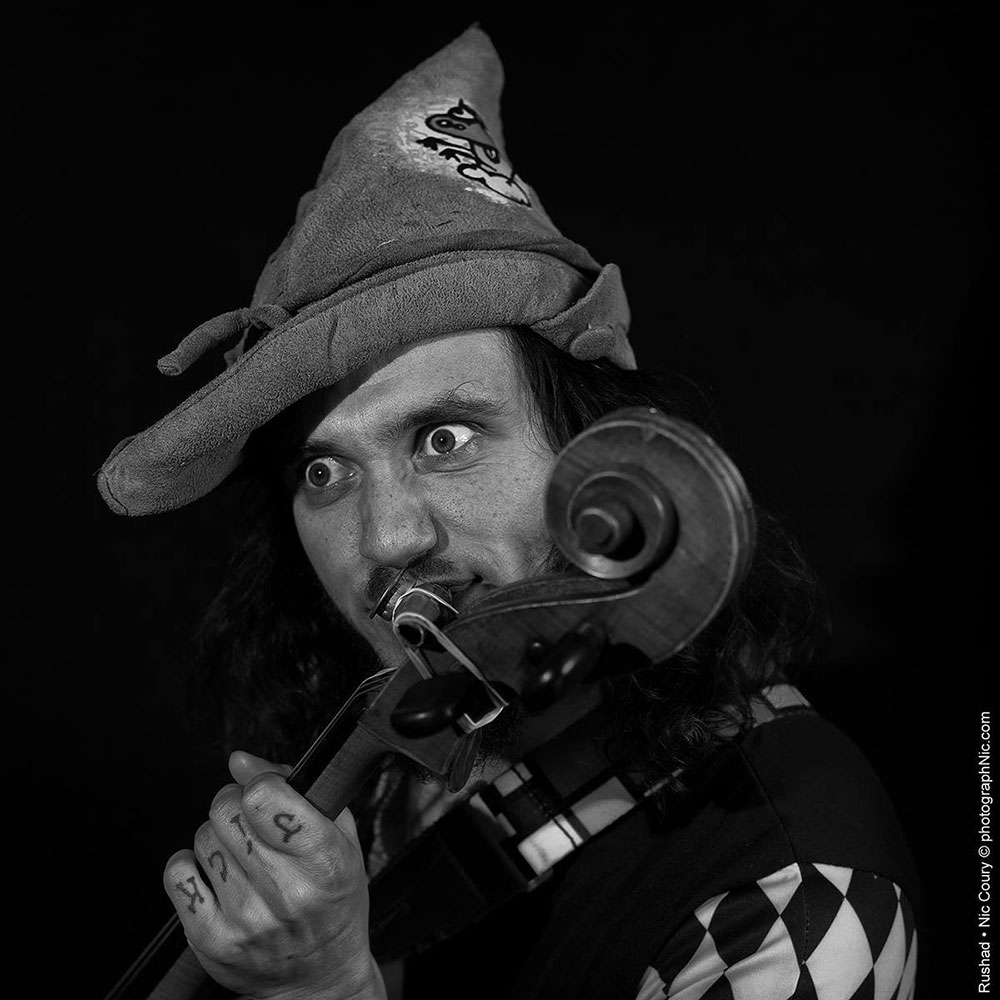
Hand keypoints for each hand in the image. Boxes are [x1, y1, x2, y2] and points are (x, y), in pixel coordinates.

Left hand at [164, 751, 385, 999]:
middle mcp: (287, 894)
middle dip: (235, 804)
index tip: (268, 793)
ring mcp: (246, 920)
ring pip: (203, 837)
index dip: (261, 785)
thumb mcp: (339, 837)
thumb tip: (240, 760)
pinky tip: (217, 874)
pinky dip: (192, 864)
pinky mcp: (212, 940)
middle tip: (251, 820)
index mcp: (326, 863)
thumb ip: (294, 787)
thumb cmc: (333, 901)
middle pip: (227, 810)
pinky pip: (178, 873)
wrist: (319, 977)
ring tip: (241, 853)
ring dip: (217, 835)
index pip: (266, 797)